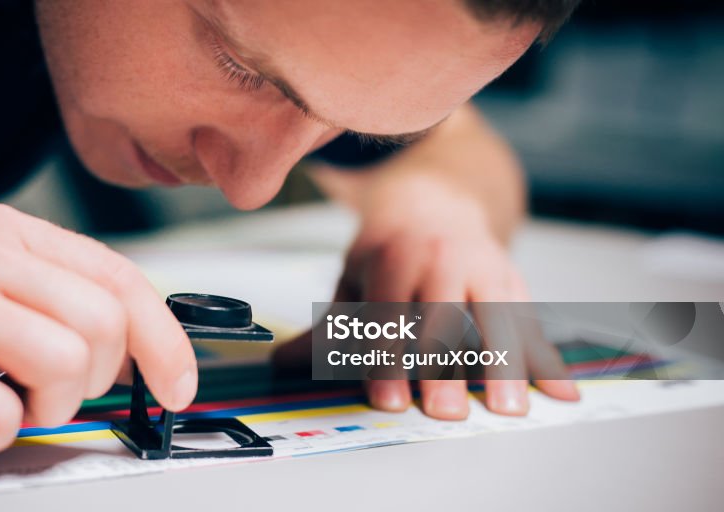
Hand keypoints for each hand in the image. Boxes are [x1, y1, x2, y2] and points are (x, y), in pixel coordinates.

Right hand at [0, 204, 197, 452]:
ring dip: (51, 406)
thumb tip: (137, 347)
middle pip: (103, 324)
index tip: (177, 384)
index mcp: (8, 234)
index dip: (165, 339)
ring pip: (65, 363)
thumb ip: (53, 297)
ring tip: (10, 400)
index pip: (120, 277)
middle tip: (58, 391)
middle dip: (98, 379)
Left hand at [276, 175, 577, 418]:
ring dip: (505, 365)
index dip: (386, 360)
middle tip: (445, 412)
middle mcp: (442, 260)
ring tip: (510, 408)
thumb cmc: (391, 249)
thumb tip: (282, 363)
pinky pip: (532, 321)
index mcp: (395, 258)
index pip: (388, 315)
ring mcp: (484, 268)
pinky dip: (547, 357)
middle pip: (445, 319)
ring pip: (497, 319)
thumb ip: (329, 325)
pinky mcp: (514, 281)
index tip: (388, 401)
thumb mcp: (355, 276)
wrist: (439, 198)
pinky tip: (562, 389)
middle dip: (445, 366)